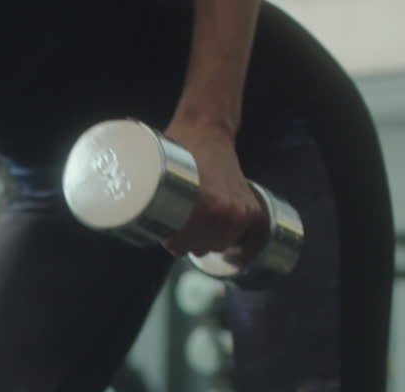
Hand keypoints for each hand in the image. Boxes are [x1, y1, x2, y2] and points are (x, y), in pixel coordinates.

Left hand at [162, 119, 267, 262]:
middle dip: (187, 240)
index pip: (182, 245)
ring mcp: (242, 212)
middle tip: (178, 225)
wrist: (208, 130)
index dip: (170, 240)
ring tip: (194, 223)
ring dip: (206, 239)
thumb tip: (154, 234)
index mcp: (207, 205)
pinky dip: (226, 235)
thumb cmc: (180, 149)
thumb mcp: (157, 174)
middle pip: (200, 247)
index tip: (165, 231)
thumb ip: (153, 206)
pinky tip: (214, 227)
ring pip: (218, 245)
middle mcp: (228, 211)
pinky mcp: (252, 209)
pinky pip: (238, 237)